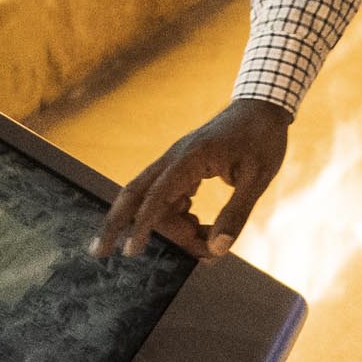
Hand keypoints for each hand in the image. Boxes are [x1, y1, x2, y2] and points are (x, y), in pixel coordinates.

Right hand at [94, 97, 291, 260]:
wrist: (261, 106)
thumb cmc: (263, 139)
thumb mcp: (258, 179)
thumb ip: (236, 215)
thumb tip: (217, 251)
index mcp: (191, 157)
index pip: (158, 195)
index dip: (142, 225)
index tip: (131, 251)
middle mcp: (174, 158)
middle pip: (134, 193)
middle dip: (116, 224)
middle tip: (98, 254)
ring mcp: (174, 162)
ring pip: (152, 201)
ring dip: (169, 228)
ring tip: (205, 244)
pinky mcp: (181, 167)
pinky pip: (165, 197)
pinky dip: (175, 217)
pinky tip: (198, 225)